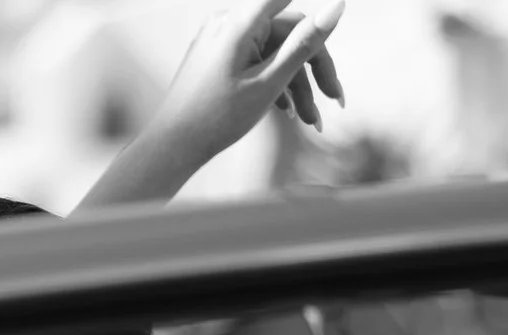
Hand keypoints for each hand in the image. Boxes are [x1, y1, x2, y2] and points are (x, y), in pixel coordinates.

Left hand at [72, 1, 345, 214]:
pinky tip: (287, 113)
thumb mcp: (269, 82)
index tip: (325, 52)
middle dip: (312, 69)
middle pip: (286, 34)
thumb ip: (304, 44)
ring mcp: (220, 41)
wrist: (171, 148)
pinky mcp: (216, 58)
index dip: (313, 24)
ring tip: (310, 122)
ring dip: (295, 84)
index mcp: (240, 22)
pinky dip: (272, 82)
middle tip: (333, 101)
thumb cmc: (216, 118)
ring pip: (272, 52)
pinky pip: (254, 61)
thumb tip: (336, 4)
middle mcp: (228, 23)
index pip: (288, 1)